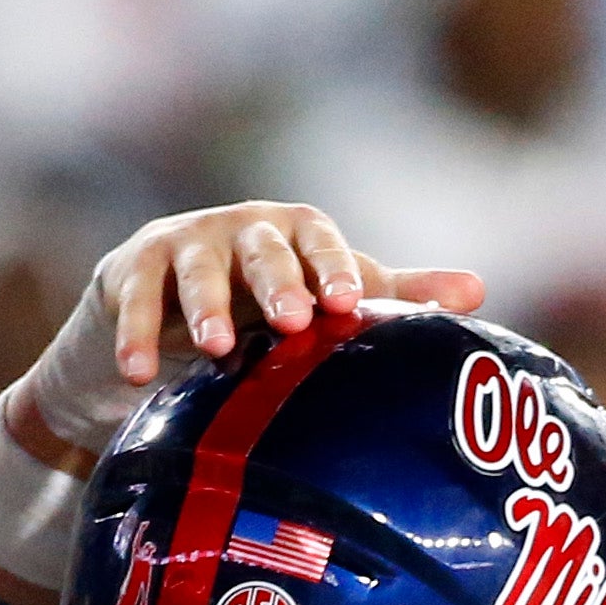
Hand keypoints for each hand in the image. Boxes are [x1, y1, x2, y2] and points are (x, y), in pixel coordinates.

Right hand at [6, 203, 485, 470]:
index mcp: (292, 233)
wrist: (162, 319)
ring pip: (194, 270)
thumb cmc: (261, 306)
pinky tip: (138, 374)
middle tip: (294, 320)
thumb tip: (477, 292)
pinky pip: (134, 302)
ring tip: (219, 347)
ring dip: (206, 306)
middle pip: (260, 248)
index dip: (333, 267)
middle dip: (277, 282)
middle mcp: (238, 230)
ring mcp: (181, 246)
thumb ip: (393, 298)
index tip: (349, 303)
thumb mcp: (325, 299)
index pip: (318, 240)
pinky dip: (136, 335)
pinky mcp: (129, 273)